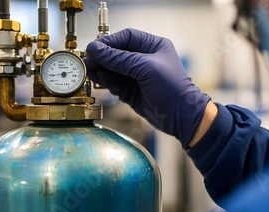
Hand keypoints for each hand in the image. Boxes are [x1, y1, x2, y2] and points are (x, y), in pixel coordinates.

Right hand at [84, 28, 211, 147]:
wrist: (181, 117)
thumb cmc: (172, 89)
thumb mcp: (146, 68)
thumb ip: (119, 59)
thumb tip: (96, 50)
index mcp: (153, 46)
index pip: (126, 38)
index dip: (109, 42)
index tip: (94, 47)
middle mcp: (143, 59)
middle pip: (116, 53)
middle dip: (102, 57)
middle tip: (87, 59)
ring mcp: (136, 76)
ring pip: (112, 69)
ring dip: (100, 70)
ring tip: (88, 70)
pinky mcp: (130, 91)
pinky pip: (113, 83)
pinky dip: (105, 81)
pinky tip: (97, 80)